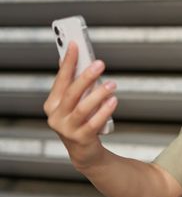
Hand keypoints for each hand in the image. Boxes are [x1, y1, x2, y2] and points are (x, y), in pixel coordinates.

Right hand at [43, 42, 117, 169]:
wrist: (84, 151)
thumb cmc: (80, 120)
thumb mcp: (74, 101)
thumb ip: (73, 82)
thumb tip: (72, 56)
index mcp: (53, 103)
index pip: (61, 79)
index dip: (68, 62)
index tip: (75, 45)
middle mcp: (57, 116)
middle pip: (72, 92)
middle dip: (86, 76)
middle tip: (100, 63)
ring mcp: (67, 129)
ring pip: (83, 108)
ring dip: (98, 94)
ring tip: (112, 84)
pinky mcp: (81, 138)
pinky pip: (94, 123)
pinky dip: (104, 111)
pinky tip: (113, 101)